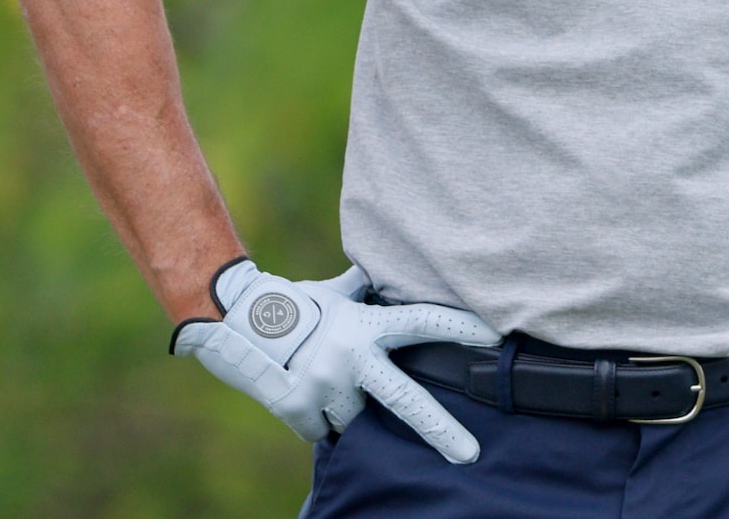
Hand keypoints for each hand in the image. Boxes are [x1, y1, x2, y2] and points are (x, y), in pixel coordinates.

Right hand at [171, 259, 499, 462]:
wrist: (230, 319)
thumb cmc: (291, 303)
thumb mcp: (334, 292)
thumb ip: (367, 291)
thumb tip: (390, 272)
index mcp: (366, 326)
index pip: (424, 323)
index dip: (461, 328)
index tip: (497, 338)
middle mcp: (350, 358)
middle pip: (405, 400)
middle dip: (440, 430)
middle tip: (471, 455)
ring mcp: (323, 387)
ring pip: (355, 419)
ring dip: (348, 409)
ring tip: (327, 383)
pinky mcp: (296, 410)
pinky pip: (321, 430)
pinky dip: (317, 420)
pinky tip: (302, 394)